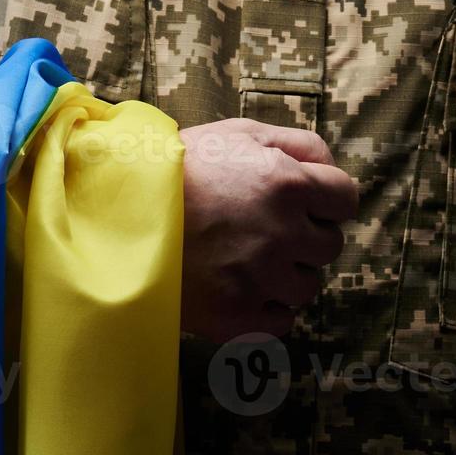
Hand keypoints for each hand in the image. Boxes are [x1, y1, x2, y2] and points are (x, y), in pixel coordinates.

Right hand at [177, 118, 357, 340]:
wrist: (111, 214)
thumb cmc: (174, 168)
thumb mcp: (235, 134)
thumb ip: (295, 144)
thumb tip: (329, 169)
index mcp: (286, 183)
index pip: (345, 199)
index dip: (322, 200)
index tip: (299, 203)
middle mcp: (282, 234)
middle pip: (328, 246)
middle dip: (301, 237)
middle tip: (259, 230)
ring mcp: (260, 279)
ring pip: (305, 286)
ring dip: (283, 274)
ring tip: (240, 259)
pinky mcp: (237, 316)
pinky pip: (279, 320)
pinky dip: (264, 307)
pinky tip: (234, 286)